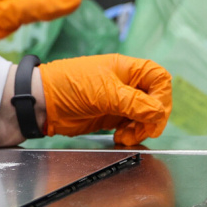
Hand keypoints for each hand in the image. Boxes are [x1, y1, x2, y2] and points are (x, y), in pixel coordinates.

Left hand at [39, 54, 171, 146]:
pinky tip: (120, 137)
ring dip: (141, 128)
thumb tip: (158, 113)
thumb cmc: (70, 86)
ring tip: (126, 136)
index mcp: (127, 68)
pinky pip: (131, 125)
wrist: (43, 104)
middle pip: (155, 99)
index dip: (163, 96)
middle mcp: (125, 83)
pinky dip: (131, 133)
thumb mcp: (105, 93)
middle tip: (145, 130)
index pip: (158, 77)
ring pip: (145, 115)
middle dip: (153, 117)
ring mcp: (118, 100)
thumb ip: (135, 103)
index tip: (156, 113)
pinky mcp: (111, 116)